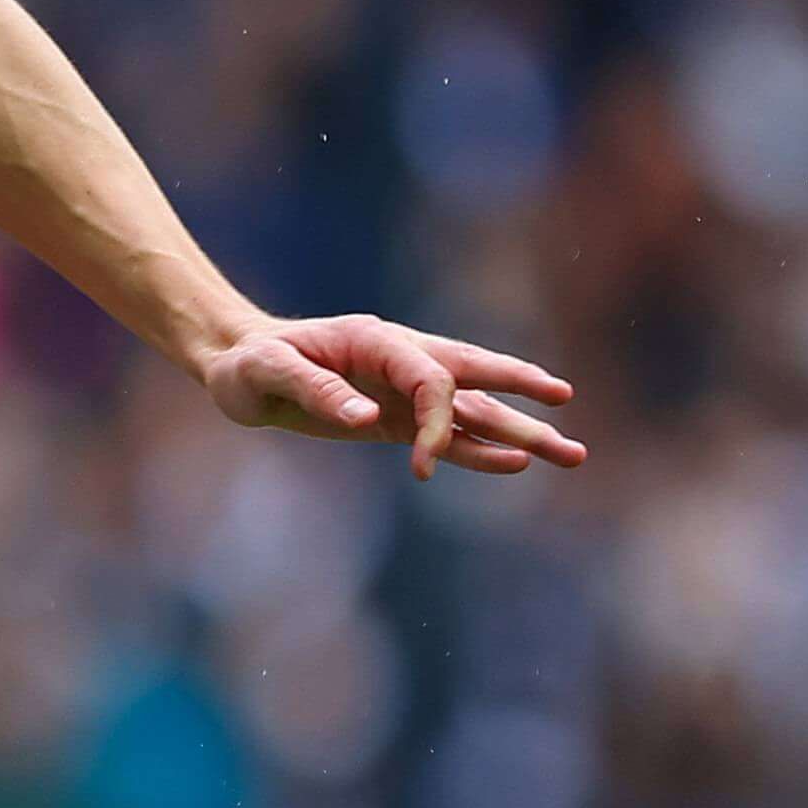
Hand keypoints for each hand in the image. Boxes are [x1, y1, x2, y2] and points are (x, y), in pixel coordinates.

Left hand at [202, 312, 585, 477]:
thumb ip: (315, 389)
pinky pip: (447, 436)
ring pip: (473, 411)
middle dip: (521, 392)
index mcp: (376, 341)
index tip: (422, 466)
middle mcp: (400, 361)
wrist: (236, 368)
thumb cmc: (248, 365)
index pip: (433, 379)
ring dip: (520, 431)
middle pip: (475, 376)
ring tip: (571, 454)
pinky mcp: (393, 421)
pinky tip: (515, 463)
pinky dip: (480, 450)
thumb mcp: (267, 372)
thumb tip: (367, 416)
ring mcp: (401, 392)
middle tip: (566, 405)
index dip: (439, 422)